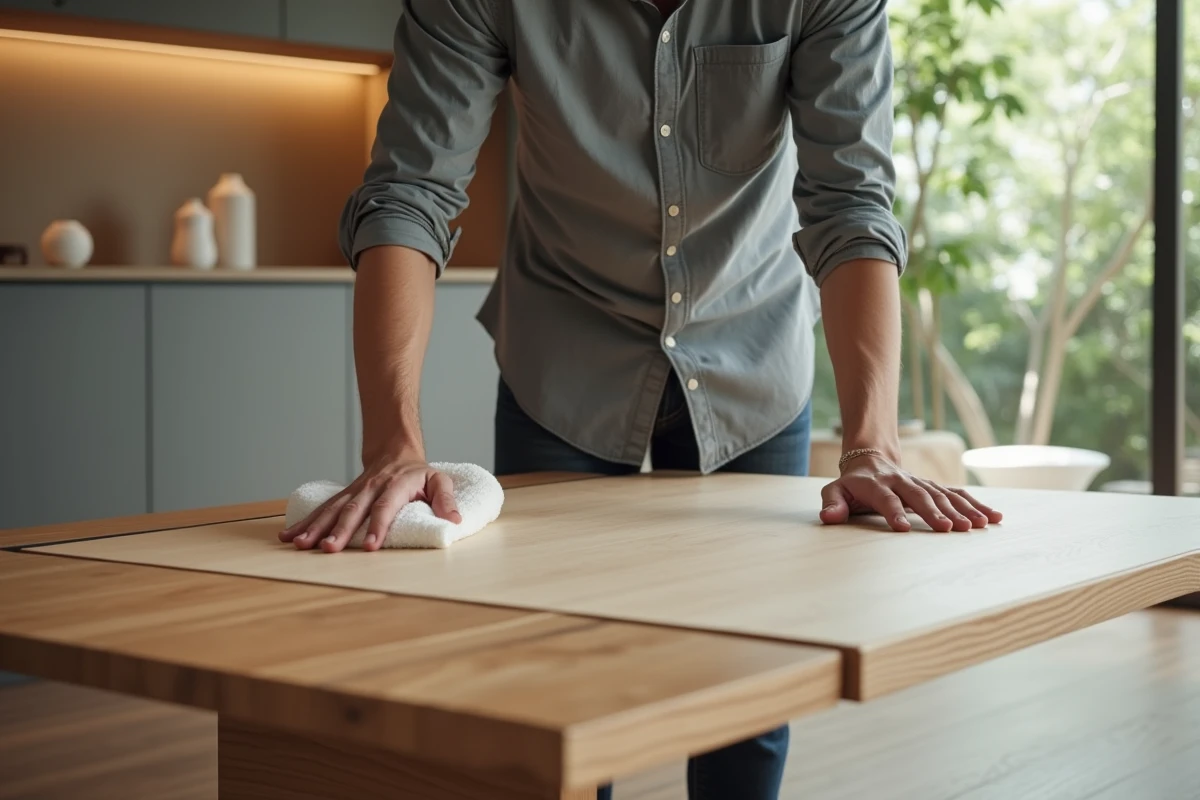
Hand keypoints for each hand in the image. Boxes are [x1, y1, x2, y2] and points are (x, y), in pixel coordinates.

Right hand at [278, 450, 461, 552]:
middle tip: (327, 549)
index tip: (369, 546)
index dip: (377, 526)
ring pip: (333, 509)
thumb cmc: (419, 473)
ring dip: (316, 527)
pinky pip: (323, 509)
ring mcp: (354, 491)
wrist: (395, 450)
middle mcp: (370, 487)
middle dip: (338, 531)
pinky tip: (288, 536)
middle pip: (353, 510)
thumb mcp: (439, 481)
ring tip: (301, 545)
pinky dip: (305, 523)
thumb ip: (446, 499)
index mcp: (395, 485)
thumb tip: (455, 521)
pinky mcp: (343, 496)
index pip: (385, 507)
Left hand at [819, 453, 1002, 532]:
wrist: (871, 461)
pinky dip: (975, 504)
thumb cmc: (851, 485)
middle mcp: (902, 481)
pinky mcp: (934, 487)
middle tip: (949, 529)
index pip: (884, 499)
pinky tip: (993, 516)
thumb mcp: (835, 491)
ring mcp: (920, 483)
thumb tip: (828, 518)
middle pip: (919, 496)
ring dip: (961, 510)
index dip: (892, 512)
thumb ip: (832, 504)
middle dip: (934, 512)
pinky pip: (957, 494)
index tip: (902, 528)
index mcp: (876, 484)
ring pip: (943, 495)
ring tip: (978, 525)